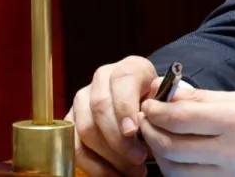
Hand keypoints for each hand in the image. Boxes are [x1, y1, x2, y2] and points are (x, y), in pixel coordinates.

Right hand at [68, 55, 157, 176]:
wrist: (142, 100)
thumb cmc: (155, 100)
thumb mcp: (162, 98)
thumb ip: (158, 106)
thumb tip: (150, 120)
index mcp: (128, 68)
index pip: (121, 83)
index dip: (125, 108)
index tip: (133, 131)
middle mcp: (101, 79)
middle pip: (100, 109)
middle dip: (119, 139)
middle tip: (138, 159)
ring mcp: (83, 99)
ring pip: (86, 129)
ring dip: (108, 155)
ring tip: (131, 170)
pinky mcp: (72, 120)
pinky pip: (75, 146)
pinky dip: (94, 165)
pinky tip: (113, 174)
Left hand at [139, 88, 234, 176]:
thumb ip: (207, 98)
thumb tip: (174, 93)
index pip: (180, 117)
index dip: (157, 110)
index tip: (149, 101)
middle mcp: (231, 150)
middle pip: (171, 148)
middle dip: (151, 132)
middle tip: (145, 118)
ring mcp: (231, 173)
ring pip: (177, 170)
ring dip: (160, 153)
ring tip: (158, 136)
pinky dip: (177, 170)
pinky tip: (177, 155)